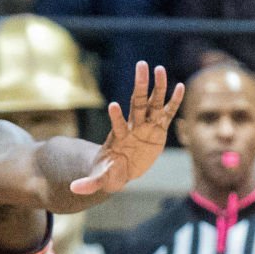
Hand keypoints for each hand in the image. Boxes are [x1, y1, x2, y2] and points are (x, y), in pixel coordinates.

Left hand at [71, 61, 184, 195]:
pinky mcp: (158, 129)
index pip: (118, 125)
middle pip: (138, 103)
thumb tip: (73, 188)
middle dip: (140, 85)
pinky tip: (181, 86)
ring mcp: (147, 126)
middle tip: (142, 65)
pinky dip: (174, 101)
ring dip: (158, 87)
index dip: (116, 117)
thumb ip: (90, 183)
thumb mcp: (101, 178)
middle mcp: (134, 127)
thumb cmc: (110, 171)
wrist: (122, 168)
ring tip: (160, 69)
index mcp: (120, 138)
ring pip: (154, 103)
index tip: (112, 106)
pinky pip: (168, 114)